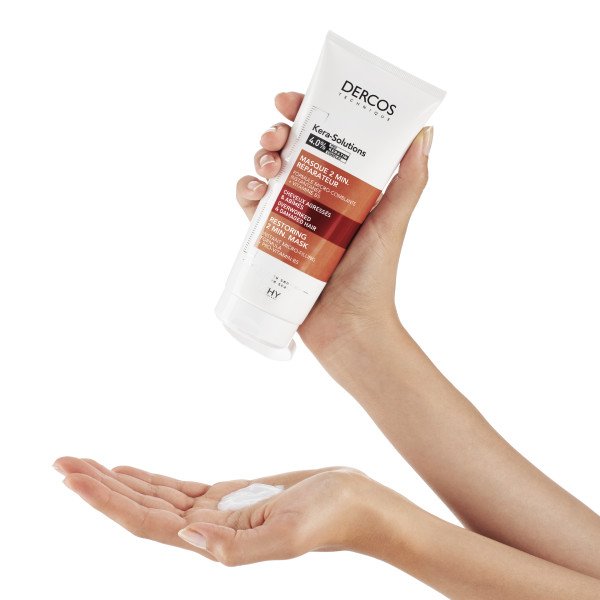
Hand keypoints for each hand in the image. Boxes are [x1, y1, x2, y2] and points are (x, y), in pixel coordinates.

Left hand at [54, 457, 373, 565]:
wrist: (354, 501)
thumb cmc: (331, 516)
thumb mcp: (291, 534)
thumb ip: (238, 547)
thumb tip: (187, 538)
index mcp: (216, 542)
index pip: (146, 522)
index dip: (107, 502)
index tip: (74, 478)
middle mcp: (207, 530)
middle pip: (140, 508)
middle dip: (99, 488)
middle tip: (61, 464)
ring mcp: (217, 513)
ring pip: (154, 497)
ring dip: (117, 482)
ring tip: (82, 466)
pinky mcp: (229, 496)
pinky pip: (177, 488)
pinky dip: (148, 480)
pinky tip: (129, 473)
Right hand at [238, 92, 432, 356]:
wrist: (347, 327)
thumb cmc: (373, 277)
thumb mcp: (393, 223)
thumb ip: (409, 181)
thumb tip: (425, 132)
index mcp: (347, 186)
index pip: (326, 139)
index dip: (307, 113)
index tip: (294, 100)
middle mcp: (319, 197)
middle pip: (291, 151)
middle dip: (278, 132)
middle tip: (277, 134)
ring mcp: (294, 218)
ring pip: (267, 174)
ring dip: (259, 158)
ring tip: (267, 165)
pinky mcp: (273, 239)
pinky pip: (251, 207)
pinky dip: (246, 191)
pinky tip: (254, 191)